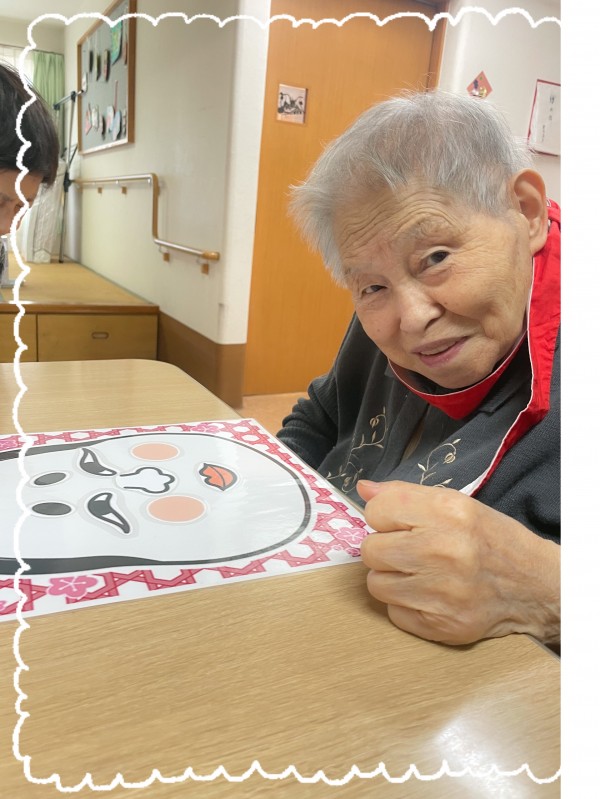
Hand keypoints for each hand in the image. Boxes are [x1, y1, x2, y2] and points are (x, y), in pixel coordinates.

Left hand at [357, 479, 559, 645]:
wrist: (535, 586)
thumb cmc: (492, 540)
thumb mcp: (456, 504)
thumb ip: (406, 494)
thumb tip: (364, 489)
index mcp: (448, 512)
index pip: (376, 510)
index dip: (384, 517)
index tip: (400, 523)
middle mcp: (444, 551)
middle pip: (370, 550)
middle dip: (386, 549)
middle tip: (410, 551)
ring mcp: (443, 593)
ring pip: (376, 584)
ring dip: (392, 579)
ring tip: (420, 573)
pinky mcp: (442, 626)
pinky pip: (393, 613)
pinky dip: (406, 606)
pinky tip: (430, 595)